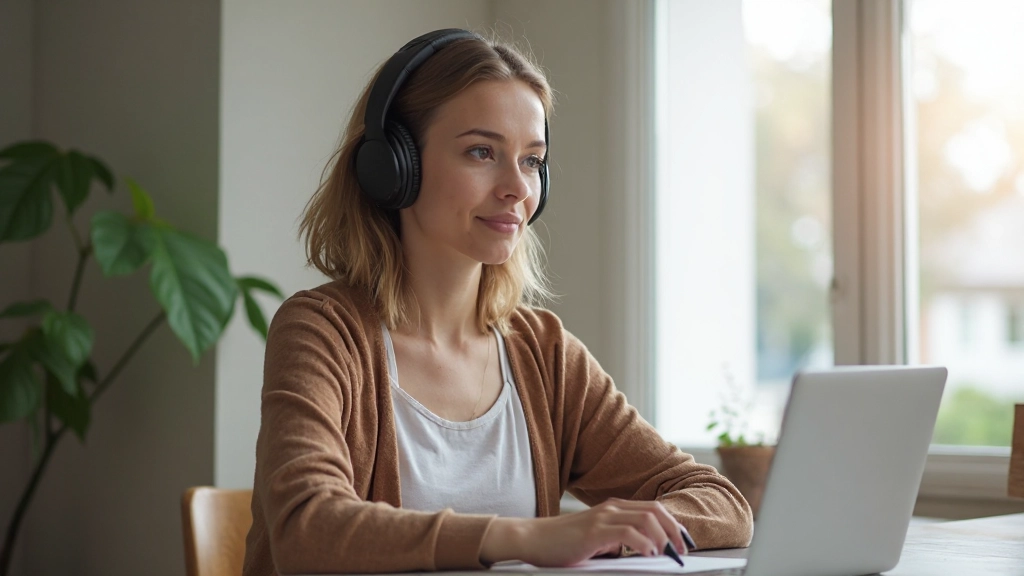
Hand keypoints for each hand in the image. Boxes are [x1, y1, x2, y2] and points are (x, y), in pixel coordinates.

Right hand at [480, 498, 688, 566]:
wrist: (533, 540)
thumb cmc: (563, 544)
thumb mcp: (597, 541)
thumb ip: (618, 542)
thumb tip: (644, 552)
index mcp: (614, 508)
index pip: (654, 509)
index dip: (674, 524)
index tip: (685, 542)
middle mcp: (611, 508)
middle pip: (655, 511)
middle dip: (675, 530)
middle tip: (682, 551)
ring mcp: (603, 517)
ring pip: (646, 519)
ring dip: (663, 537)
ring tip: (666, 554)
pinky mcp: (594, 531)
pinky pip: (628, 532)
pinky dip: (644, 543)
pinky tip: (647, 554)